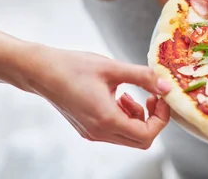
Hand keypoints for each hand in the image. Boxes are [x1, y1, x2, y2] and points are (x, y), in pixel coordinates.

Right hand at [27, 45, 171, 148]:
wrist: (41, 72)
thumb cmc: (73, 67)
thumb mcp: (113, 68)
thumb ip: (143, 77)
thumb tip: (166, 86)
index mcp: (107, 119)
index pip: (147, 134)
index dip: (161, 118)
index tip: (161, 98)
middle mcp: (99, 132)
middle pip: (140, 140)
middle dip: (152, 119)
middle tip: (152, 97)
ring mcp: (92, 133)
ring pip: (128, 136)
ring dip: (137, 117)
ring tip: (131, 94)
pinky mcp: (88, 129)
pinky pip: (115, 131)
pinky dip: (124, 117)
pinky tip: (119, 97)